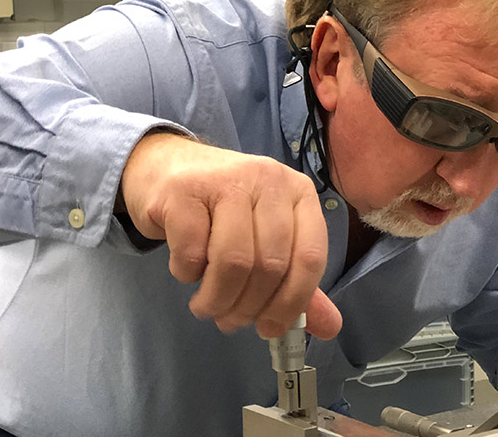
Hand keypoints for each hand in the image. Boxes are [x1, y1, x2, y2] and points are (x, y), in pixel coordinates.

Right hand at [120, 132, 341, 338]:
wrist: (167, 167)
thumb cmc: (224, 209)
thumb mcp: (267, 238)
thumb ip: (297, 281)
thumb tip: (329, 328)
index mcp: (300, 194)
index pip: (310, 257)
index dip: (292, 302)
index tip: (270, 328)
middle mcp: (270, 180)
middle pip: (271, 264)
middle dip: (249, 307)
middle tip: (229, 322)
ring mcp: (227, 180)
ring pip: (234, 261)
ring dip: (217, 298)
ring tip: (207, 307)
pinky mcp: (184, 190)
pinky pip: (192, 252)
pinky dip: (188, 274)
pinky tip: (187, 271)